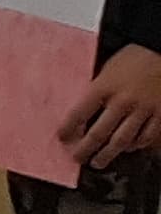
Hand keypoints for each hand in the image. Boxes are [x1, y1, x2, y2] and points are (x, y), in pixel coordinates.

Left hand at [60, 47, 160, 167]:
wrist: (159, 51)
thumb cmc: (131, 59)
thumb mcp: (105, 70)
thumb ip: (96, 90)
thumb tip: (82, 111)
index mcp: (104, 87)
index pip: (79, 113)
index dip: (68, 128)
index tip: (61, 138)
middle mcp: (122, 101)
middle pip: (99, 133)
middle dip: (85, 149)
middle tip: (77, 158)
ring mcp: (143, 110)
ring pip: (122, 140)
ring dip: (108, 154)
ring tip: (98, 162)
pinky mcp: (159, 114)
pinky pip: (145, 137)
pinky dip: (134, 145)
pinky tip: (126, 148)